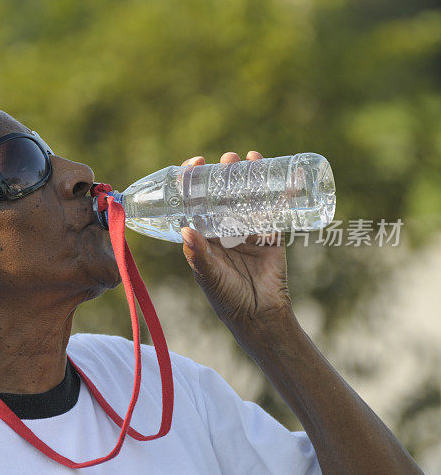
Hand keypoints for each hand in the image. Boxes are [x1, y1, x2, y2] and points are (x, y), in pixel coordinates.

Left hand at [179, 152, 293, 350]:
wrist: (259, 315)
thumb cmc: (226, 297)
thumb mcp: (208, 275)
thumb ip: (198, 255)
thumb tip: (186, 229)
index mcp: (204, 233)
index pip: (195, 201)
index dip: (193, 181)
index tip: (195, 165)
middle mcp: (225, 227)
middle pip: (223, 193)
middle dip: (224, 174)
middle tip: (228, 160)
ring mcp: (249, 228)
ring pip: (248, 196)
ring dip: (249, 176)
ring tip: (250, 159)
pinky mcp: (272, 234)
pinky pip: (276, 209)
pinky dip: (282, 192)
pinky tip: (287, 175)